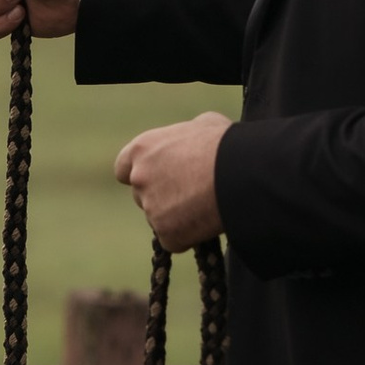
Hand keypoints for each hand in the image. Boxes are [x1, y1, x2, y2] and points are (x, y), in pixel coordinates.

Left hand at [113, 114, 229, 248]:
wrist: (241, 173)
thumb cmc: (225, 144)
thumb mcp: (202, 125)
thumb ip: (184, 137)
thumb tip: (191, 143)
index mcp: (143, 149)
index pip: (123, 168)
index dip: (138, 175)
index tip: (153, 180)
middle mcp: (140, 178)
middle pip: (142, 195)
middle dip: (161, 197)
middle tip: (191, 195)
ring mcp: (151, 208)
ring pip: (159, 218)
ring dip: (177, 217)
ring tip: (207, 206)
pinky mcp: (166, 233)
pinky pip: (174, 239)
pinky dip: (188, 236)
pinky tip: (208, 222)